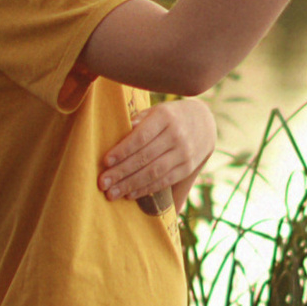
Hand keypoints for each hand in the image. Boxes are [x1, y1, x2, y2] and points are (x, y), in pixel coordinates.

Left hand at [99, 95, 216, 210]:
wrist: (204, 123)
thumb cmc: (169, 117)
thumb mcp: (155, 111)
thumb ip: (138, 121)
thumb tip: (119, 135)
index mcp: (165, 117)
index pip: (140, 137)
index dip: (122, 150)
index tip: (105, 161)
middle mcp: (177, 135)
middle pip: (145, 157)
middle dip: (121, 172)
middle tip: (102, 183)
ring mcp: (184, 154)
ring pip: (154, 172)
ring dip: (131, 185)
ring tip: (112, 193)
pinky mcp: (188, 168)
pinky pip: (165, 181)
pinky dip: (146, 189)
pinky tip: (130, 194)